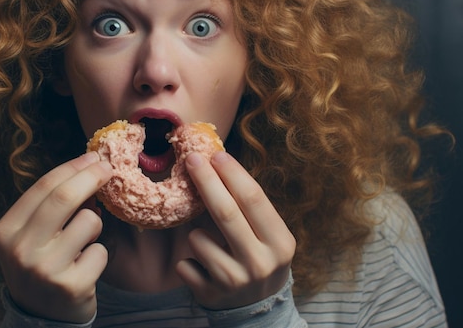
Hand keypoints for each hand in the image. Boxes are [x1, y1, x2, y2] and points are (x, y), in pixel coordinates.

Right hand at [0, 152, 112, 322]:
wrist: (40, 319)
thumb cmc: (39, 266)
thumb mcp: (30, 236)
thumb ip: (49, 207)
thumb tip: (88, 168)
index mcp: (5, 231)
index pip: (43, 187)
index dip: (73, 167)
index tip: (94, 157)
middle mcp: (21, 249)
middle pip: (64, 197)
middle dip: (92, 176)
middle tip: (108, 168)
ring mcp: (45, 269)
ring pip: (89, 222)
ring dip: (94, 225)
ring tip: (83, 242)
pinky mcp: (71, 286)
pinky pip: (101, 252)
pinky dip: (98, 255)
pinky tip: (84, 267)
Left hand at [176, 151, 295, 309]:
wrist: (256, 311)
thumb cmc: (258, 258)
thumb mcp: (268, 236)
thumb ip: (248, 208)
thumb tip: (218, 163)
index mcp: (280, 242)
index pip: (254, 199)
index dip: (232, 173)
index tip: (216, 154)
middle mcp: (260, 262)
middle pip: (225, 212)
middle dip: (206, 181)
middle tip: (192, 158)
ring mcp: (235, 280)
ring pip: (198, 238)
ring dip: (195, 233)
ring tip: (210, 244)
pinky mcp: (211, 294)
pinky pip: (185, 263)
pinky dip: (188, 260)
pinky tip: (204, 268)